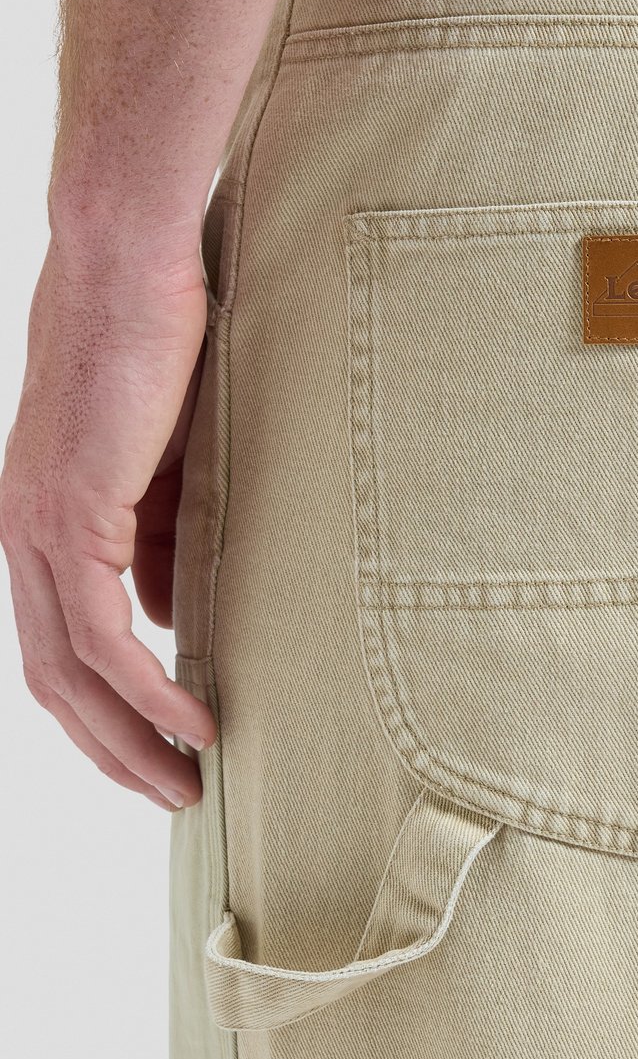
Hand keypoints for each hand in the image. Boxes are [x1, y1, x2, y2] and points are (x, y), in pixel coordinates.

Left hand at [0, 230, 216, 810]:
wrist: (127, 262)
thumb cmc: (152, 350)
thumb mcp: (162, 470)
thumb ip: (159, 546)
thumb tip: (169, 618)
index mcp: (39, 527)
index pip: (58, 649)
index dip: (104, 714)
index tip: (158, 751)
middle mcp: (22, 538)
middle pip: (53, 682)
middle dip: (111, 752)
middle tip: (170, 795)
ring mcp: (37, 528)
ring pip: (70, 673)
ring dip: (129, 740)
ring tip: (184, 783)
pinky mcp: (70, 514)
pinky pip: (101, 634)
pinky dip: (146, 691)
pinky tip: (192, 721)